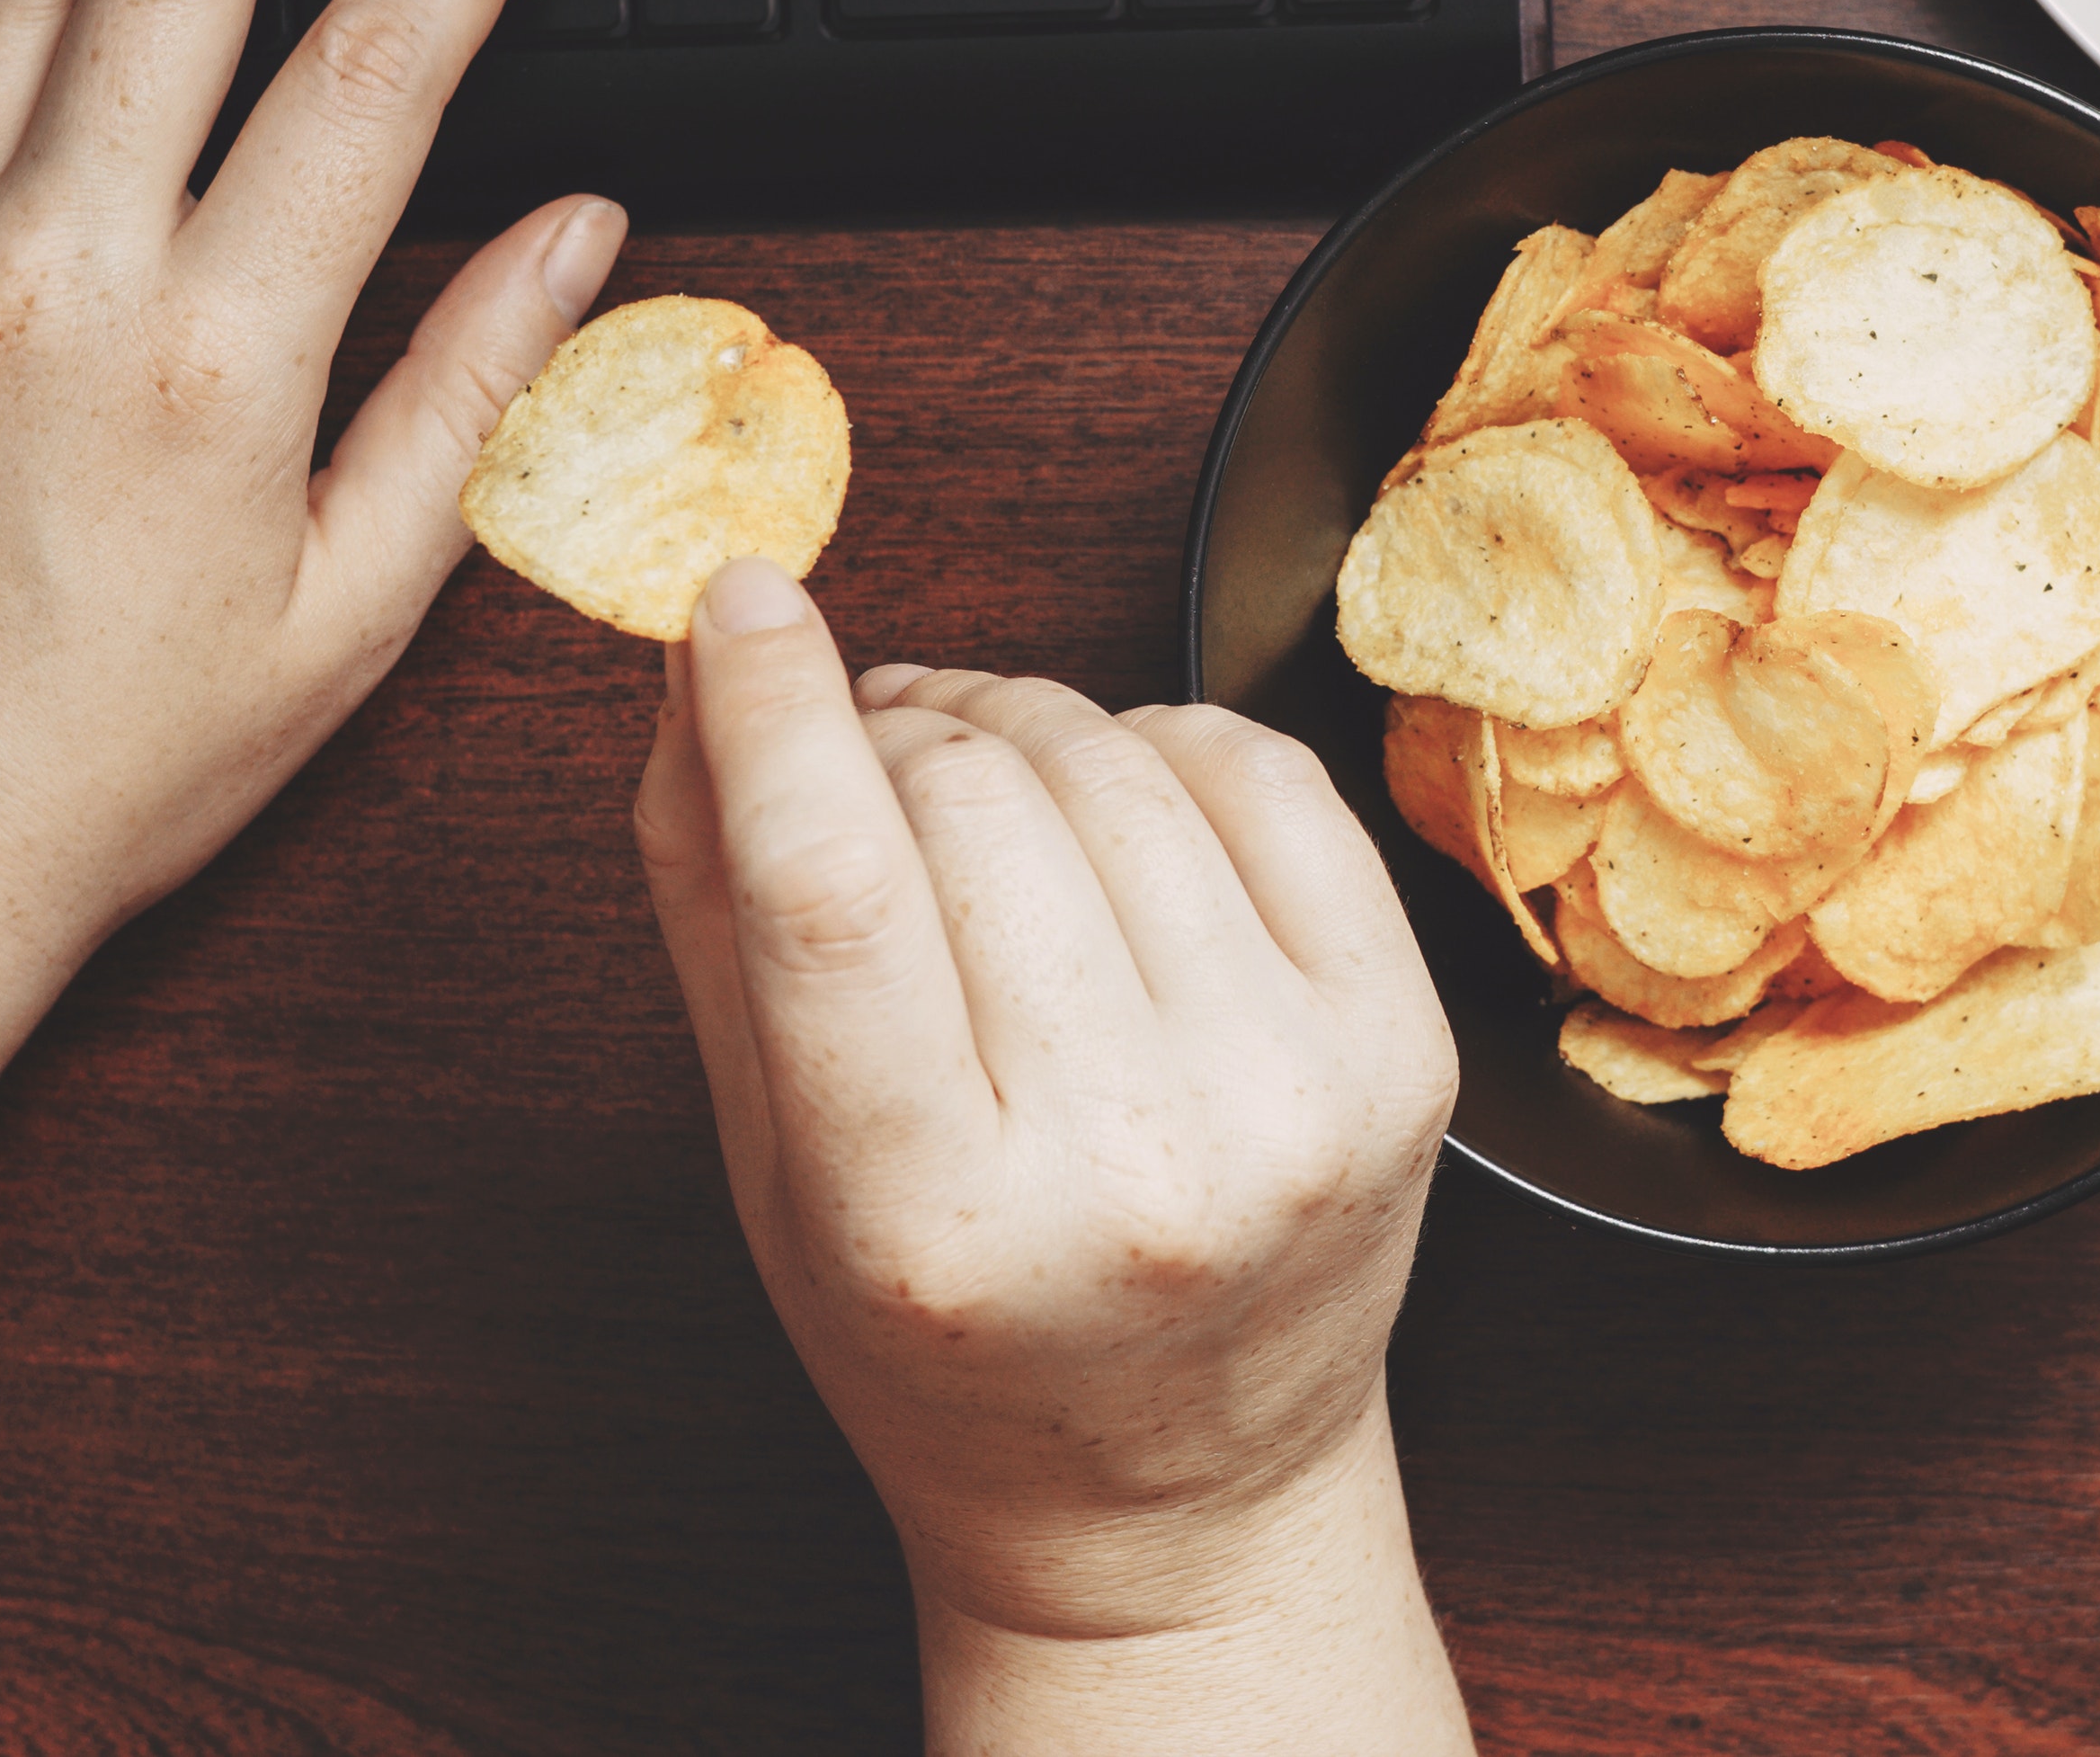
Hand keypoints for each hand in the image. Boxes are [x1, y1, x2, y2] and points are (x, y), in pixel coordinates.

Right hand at [633, 559, 1466, 1742]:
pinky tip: (1115, 817)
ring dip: (1017, 731)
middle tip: (859, 757)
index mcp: (937, 1231)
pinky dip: (1163, 747)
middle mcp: (1135, 1174)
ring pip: (1113, 765)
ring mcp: (1290, 1108)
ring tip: (977, 798)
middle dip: (891, 734)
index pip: (836, 894)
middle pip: (974, 805)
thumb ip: (715, 897)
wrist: (1174, 1502)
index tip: (738, 599)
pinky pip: (1261, 773)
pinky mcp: (1399, 1053)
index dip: (773, 710)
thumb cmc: (944, 1340)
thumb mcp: (768, 1162)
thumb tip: (699, 654)